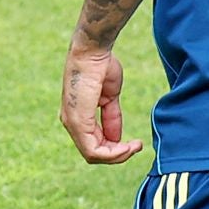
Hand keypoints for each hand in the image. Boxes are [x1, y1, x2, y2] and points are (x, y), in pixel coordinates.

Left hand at [61, 40, 144, 165]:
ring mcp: (73, 123)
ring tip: (134, 146)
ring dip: (118, 155)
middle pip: (94, 153)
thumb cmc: (100, 67)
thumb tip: (116, 138)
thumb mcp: (109, 97)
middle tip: (137, 146)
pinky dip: (113, 153)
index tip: (135, 143)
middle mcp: (71, 122)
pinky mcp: (78, 122)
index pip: (94, 144)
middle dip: (118, 154)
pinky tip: (128, 146)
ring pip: (93, 155)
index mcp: (77, 116)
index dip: (115, 149)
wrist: (93, 52)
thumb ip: (111, 118)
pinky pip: (93, 150)